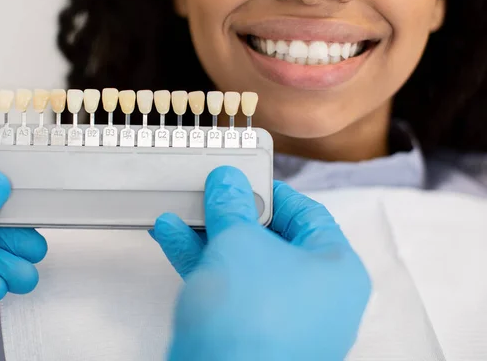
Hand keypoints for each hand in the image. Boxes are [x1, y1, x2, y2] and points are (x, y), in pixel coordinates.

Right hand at [150, 166, 370, 360]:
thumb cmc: (253, 322)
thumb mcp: (239, 243)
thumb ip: (232, 206)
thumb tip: (228, 182)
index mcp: (336, 270)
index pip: (307, 213)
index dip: (272, 189)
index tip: (244, 176)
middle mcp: (314, 296)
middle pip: (271, 238)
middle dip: (231, 213)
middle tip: (210, 192)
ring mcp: (281, 318)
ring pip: (243, 262)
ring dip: (208, 235)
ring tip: (180, 211)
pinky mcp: (248, 333)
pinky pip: (227, 286)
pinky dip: (201, 261)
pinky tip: (173, 237)